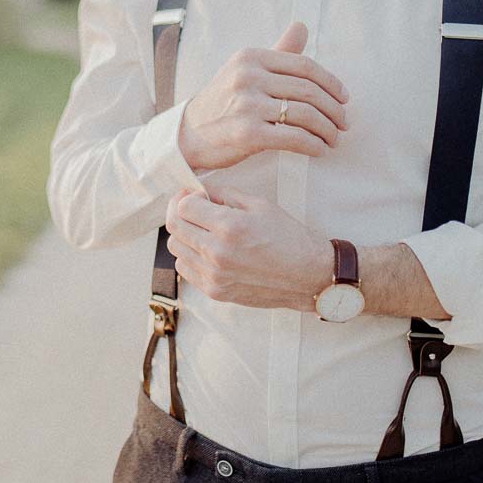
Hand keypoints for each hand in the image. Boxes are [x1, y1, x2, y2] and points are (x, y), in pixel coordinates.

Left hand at [164, 180, 331, 309]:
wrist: (308, 276)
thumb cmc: (288, 237)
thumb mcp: (259, 205)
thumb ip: (224, 195)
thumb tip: (199, 191)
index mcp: (229, 227)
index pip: (183, 207)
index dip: (185, 197)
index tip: (194, 195)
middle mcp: (217, 253)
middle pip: (174, 227)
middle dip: (179, 211)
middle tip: (191, 207)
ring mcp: (214, 275)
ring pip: (175, 248)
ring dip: (183, 234)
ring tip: (201, 229)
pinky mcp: (215, 291)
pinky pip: (185, 269)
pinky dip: (189, 255)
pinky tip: (206, 249)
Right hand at [177, 20, 348, 170]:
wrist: (187, 134)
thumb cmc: (222, 102)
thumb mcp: (244, 70)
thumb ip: (277, 51)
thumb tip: (301, 27)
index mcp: (251, 58)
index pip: (304, 66)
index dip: (331, 83)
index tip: (344, 98)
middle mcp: (248, 77)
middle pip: (308, 91)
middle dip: (334, 109)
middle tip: (344, 122)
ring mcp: (246, 105)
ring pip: (305, 115)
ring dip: (327, 130)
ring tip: (333, 138)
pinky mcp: (247, 134)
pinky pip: (293, 138)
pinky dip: (313, 145)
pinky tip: (319, 150)